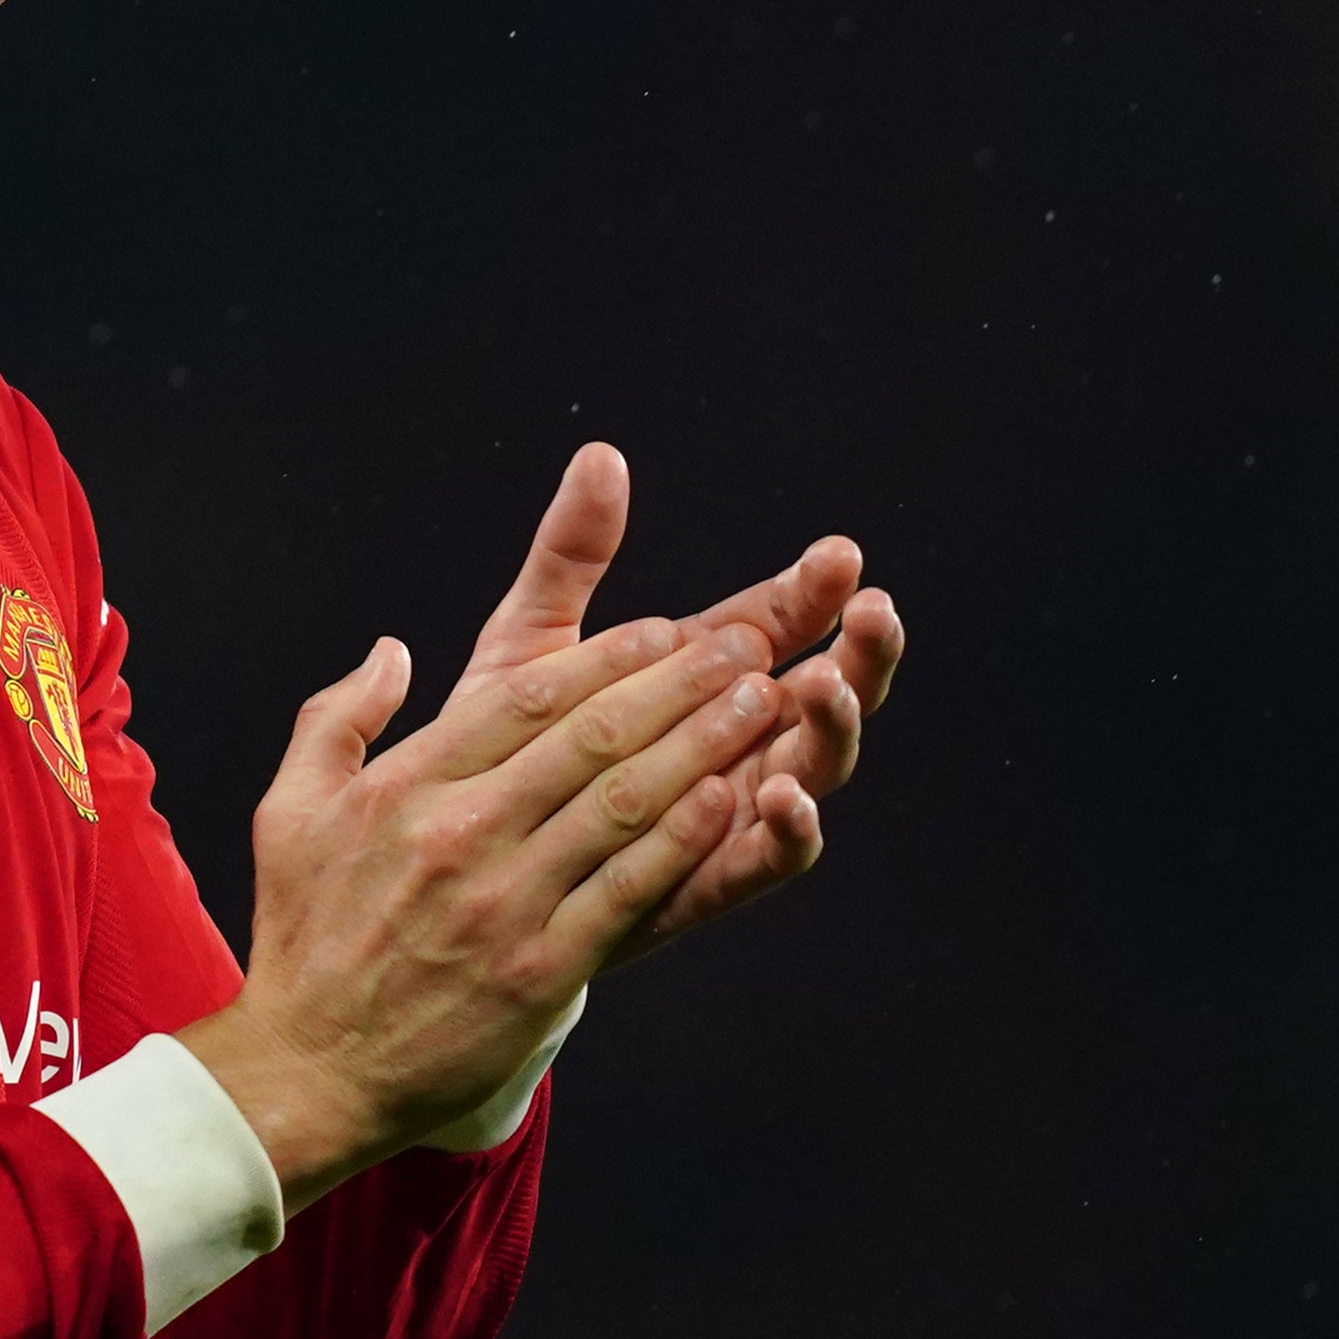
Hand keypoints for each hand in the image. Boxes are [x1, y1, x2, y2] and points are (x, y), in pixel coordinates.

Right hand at [180, 446, 901, 1209]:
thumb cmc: (304, 938)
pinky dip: (682, 841)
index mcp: (404, 788)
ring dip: (702, 746)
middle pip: (589, 738)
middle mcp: (457, 835)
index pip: (524, 698)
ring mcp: (503, 905)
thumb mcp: (288, 812)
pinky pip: (626, 891)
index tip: (666, 631)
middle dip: (679, 683)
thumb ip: (338, 720)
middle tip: (744, 647)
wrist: (311, 1072)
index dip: (607, 657)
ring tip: (761, 702)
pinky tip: (730, 799)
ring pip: (622, 805)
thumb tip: (393, 652)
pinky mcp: (539, 972)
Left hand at [457, 444, 902, 951]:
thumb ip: (570, 557)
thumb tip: (600, 454)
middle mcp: (731, 746)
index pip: (775, 623)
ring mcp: (727, 816)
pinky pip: (764, 863)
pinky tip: (783, 793)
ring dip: (834, 731)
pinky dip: (787, 830)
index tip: (838, 552)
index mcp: (698, 682)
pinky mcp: (702, 884)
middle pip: (822, 694)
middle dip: (858, 654)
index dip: (809, 590)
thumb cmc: (503, 752)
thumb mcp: (529, 644)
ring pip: (811, 771)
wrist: (465, 876)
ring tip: (828, 687)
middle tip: (874, 611)